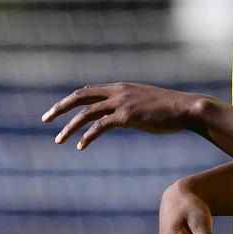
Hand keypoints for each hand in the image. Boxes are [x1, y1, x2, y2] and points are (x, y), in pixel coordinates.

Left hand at [41, 82, 201, 149]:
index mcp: (122, 87)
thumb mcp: (148, 102)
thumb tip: (127, 114)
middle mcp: (119, 91)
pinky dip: (87, 136)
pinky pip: (100, 126)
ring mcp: (123, 102)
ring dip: (69, 128)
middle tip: (44, 119)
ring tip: (58, 140)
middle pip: (80, 97)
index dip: (71, 100)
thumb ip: (133, 104)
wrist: (187, 109)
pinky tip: (81, 146)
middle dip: (60, 108)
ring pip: (86, 113)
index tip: (58, 110)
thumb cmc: (171, 109)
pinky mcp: (128, 115)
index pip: (88, 91)